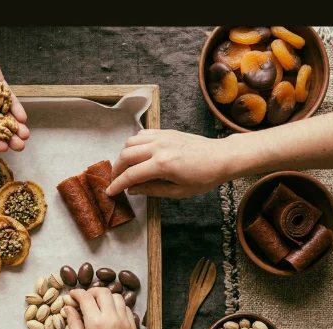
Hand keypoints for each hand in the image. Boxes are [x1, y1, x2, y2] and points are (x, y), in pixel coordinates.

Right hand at [67, 288, 150, 328]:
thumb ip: (73, 322)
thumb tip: (68, 307)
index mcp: (95, 322)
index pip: (86, 297)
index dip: (77, 293)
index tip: (73, 295)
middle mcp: (112, 318)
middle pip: (103, 292)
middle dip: (92, 292)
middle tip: (85, 298)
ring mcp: (124, 321)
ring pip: (116, 297)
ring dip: (106, 297)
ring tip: (99, 305)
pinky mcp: (132, 325)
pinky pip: (125, 307)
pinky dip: (117, 305)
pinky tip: (110, 313)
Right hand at [106, 129, 227, 198]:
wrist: (222, 157)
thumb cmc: (204, 177)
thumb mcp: (179, 191)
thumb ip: (152, 189)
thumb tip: (133, 190)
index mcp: (162, 165)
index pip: (131, 175)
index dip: (117, 184)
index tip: (110, 192)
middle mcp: (159, 147)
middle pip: (125, 155)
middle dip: (116, 169)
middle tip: (116, 180)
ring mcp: (162, 137)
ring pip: (130, 142)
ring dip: (123, 155)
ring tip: (125, 167)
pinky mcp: (166, 132)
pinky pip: (142, 135)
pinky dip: (134, 144)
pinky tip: (138, 154)